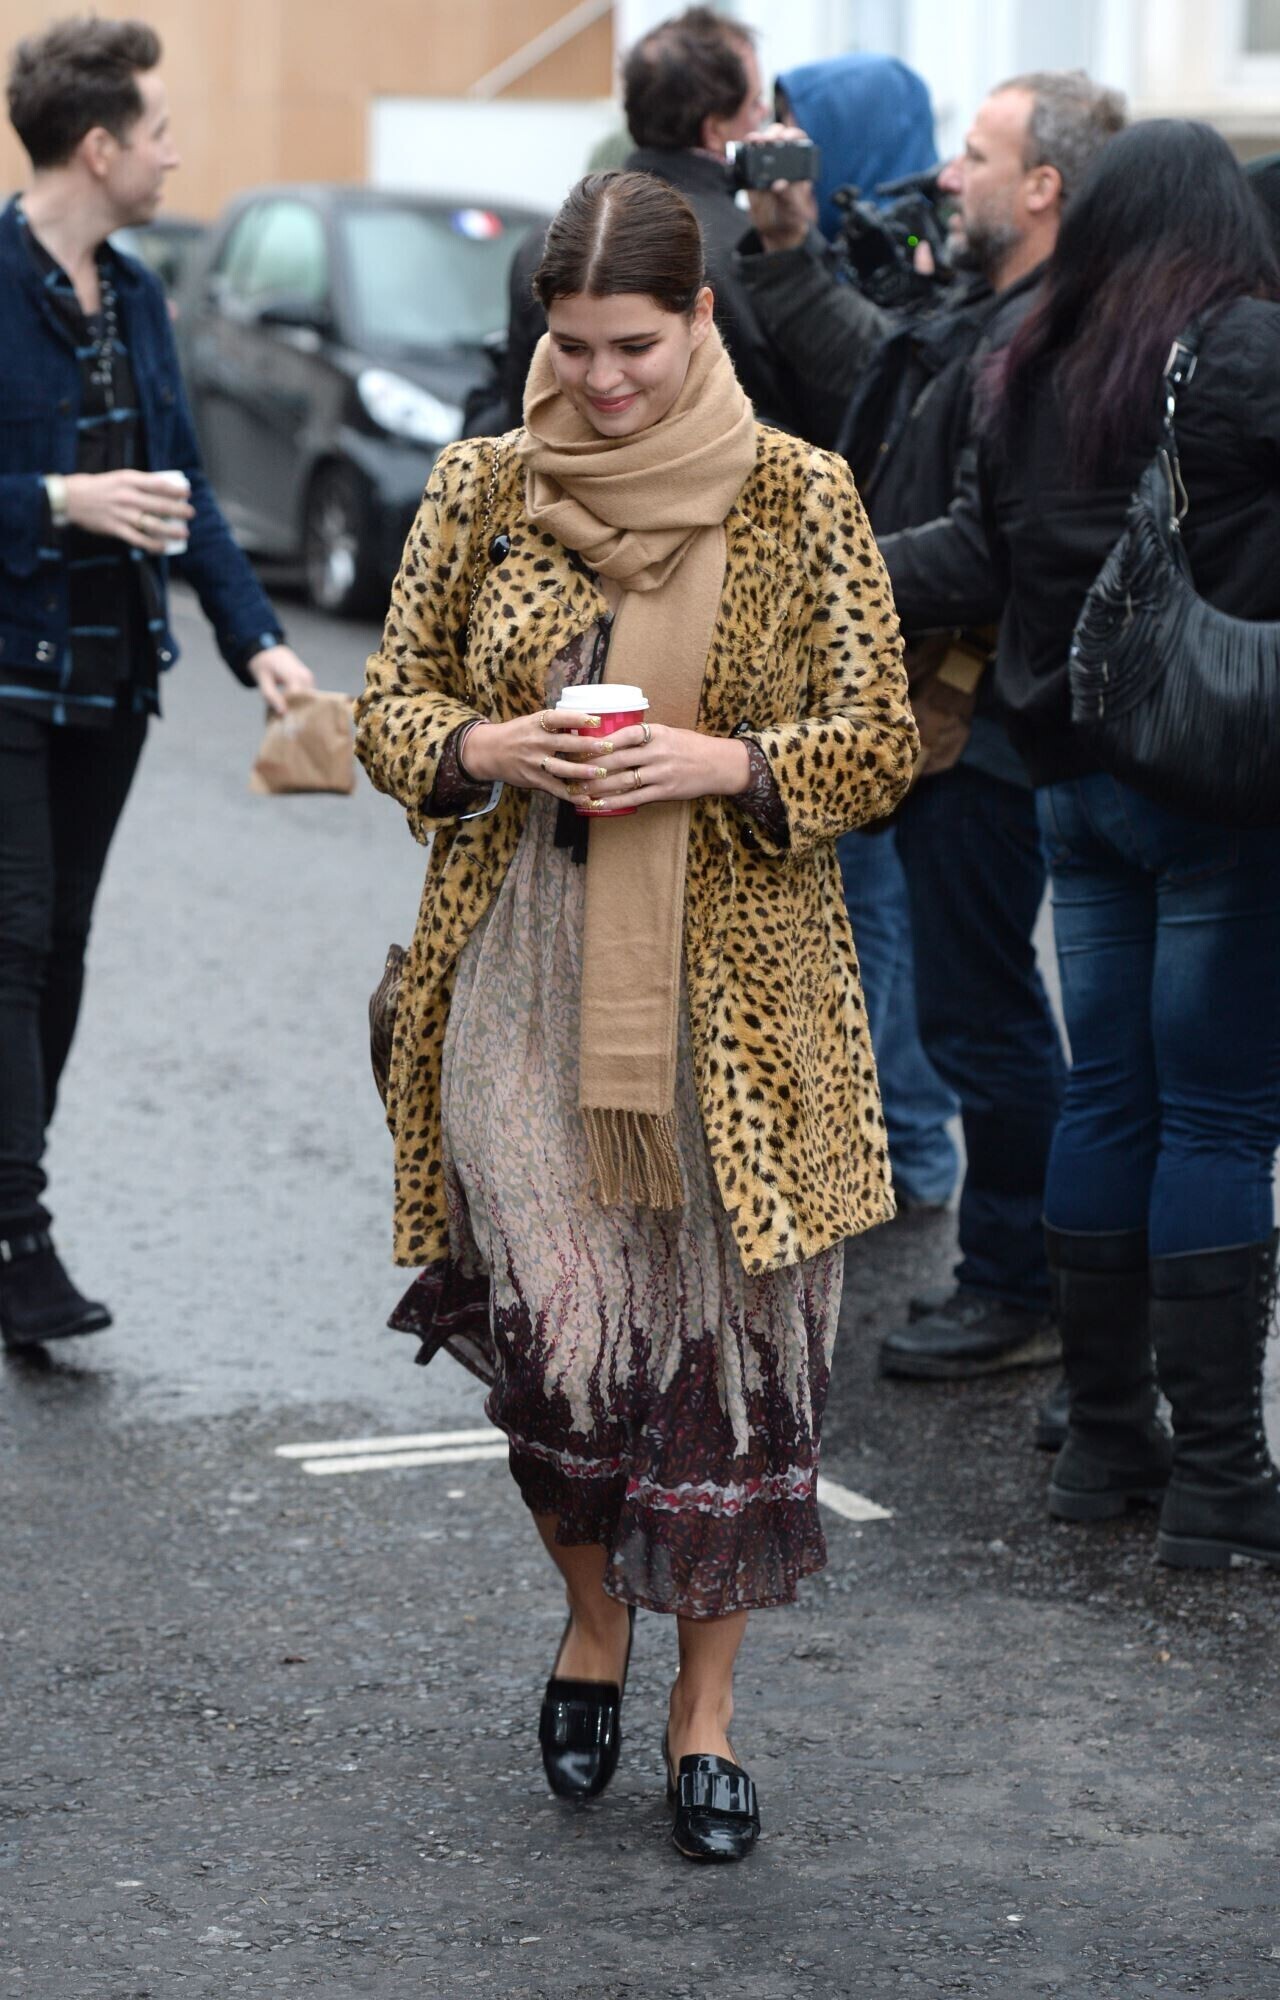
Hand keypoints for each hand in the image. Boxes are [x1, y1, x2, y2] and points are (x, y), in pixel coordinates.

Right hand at [63, 469, 194, 554]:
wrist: (71, 498)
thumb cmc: (98, 487)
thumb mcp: (119, 478)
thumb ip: (138, 483)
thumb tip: (162, 489)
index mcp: (129, 480)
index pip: (158, 484)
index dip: (175, 489)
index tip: (187, 493)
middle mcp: (127, 496)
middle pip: (159, 504)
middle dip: (178, 510)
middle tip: (191, 513)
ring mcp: (122, 513)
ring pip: (152, 524)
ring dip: (171, 529)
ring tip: (184, 533)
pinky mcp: (115, 528)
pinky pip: (138, 539)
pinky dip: (152, 544)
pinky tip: (163, 547)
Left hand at [249, 644, 314, 715]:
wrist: (271, 651)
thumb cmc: (265, 667)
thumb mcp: (263, 681)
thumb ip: (271, 697)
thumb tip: (283, 713)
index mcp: (294, 675)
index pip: (297, 699)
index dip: (292, 711)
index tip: (284, 722)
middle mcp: (306, 677)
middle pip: (306, 701)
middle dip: (297, 712)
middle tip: (288, 725)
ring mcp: (310, 679)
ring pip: (308, 700)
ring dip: (300, 708)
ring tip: (290, 718)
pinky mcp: (310, 682)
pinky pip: (307, 697)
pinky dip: (301, 703)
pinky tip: (292, 709)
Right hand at [461, 710, 609, 797]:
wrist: (489, 751)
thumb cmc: (517, 734)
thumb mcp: (533, 721)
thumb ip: (556, 723)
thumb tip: (589, 720)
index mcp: (537, 723)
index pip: (558, 718)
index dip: (578, 718)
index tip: (596, 719)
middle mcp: (536, 742)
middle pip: (565, 744)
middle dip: (589, 745)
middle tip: (609, 747)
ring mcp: (534, 763)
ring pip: (562, 768)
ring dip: (583, 772)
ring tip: (601, 773)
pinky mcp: (534, 780)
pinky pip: (555, 789)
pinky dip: (572, 795)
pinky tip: (587, 798)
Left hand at [568, 722, 749, 808]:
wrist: (718, 765)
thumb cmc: (690, 746)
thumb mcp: (668, 732)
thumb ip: (643, 735)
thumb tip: (609, 737)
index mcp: (657, 733)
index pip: (625, 734)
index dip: (602, 741)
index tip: (581, 745)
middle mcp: (658, 752)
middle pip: (617, 759)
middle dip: (590, 766)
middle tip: (568, 769)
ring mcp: (661, 773)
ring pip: (622, 780)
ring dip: (596, 787)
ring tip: (576, 790)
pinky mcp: (665, 792)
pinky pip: (634, 798)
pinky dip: (614, 802)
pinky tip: (598, 805)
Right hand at [743, 123, 817, 252]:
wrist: (775, 230)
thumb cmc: (789, 218)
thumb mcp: (792, 209)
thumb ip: (788, 196)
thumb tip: (780, 184)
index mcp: (797, 165)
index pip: (797, 140)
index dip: (792, 135)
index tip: (786, 138)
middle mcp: (781, 161)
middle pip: (777, 136)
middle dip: (771, 133)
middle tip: (767, 139)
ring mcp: (765, 166)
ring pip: (761, 143)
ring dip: (756, 138)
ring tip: (753, 140)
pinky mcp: (751, 174)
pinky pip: (746, 158)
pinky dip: (744, 151)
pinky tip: (743, 149)